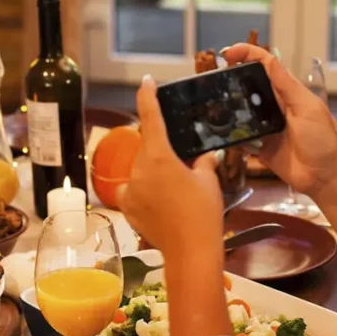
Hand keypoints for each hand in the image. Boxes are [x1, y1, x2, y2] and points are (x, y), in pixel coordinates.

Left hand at [117, 76, 224, 258]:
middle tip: (183, 167)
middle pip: (147, 150)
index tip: (147, 82)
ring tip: (177, 192)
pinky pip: (136, 192)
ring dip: (155, 174)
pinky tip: (163, 205)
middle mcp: (139, 170)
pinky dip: (147, 193)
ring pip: (142, 171)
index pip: (150, 117)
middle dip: (163, 153)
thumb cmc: (203, 214)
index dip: (148, 96)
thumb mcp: (209, 181)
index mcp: (158, 156)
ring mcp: (131, 191)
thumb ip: (202, 163)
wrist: (190, 253)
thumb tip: (203, 156)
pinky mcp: (128, 209)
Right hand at [221, 44, 336, 194]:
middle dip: (230, 78)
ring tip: (208, 102)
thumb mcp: (306, 108)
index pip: (265, 65)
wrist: (323, 175)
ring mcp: (264, 126)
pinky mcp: (257, 146)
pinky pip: (239, 136)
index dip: (247, 55)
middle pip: (248, 85)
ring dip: (227, 106)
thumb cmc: (321, 139)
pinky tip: (216, 130)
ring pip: (240, 111)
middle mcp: (273, 106)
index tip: (227, 53)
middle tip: (211, 79)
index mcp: (286, 92)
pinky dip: (229, 134)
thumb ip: (286, 86)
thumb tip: (270, 58)